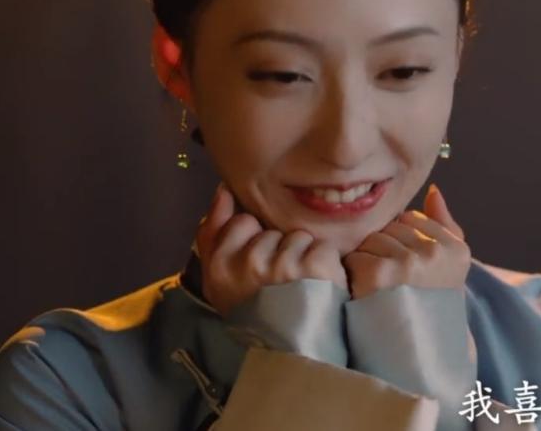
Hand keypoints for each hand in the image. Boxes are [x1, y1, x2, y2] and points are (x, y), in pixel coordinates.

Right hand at [195, 182, 348, 316]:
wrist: (290, 352)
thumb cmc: (253, 311)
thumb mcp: (220, 280)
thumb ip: (214, 232)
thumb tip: (222, 189)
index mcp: (221, 266)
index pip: (242, 222)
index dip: (253, 239)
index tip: (258, 266)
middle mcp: (250, 262)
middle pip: (272, 230)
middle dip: (279, 250)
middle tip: (280, 283)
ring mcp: (284, 263)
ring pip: (298, 237)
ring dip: (303, 257)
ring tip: (300, 286)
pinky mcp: (317, 265)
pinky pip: (322, 246)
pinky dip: (325, 264)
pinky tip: (318, 286)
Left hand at [343, 184, 470, 299]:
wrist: (418, 355)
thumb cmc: (430, 306)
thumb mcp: (448, 267)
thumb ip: (444, 225)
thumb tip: (433, 190)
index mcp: (456, 248)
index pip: (411, 219)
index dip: (400, 241)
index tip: (405, 270)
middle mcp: (435, 252)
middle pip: (390, 227)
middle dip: (384, 249)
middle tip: (390, 282)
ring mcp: (409, 262)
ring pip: (371, 240)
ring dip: (367, 261)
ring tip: (380, 289)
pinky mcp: (381, 274)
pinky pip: (356, 256)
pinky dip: (354, 274)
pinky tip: (366, 294)